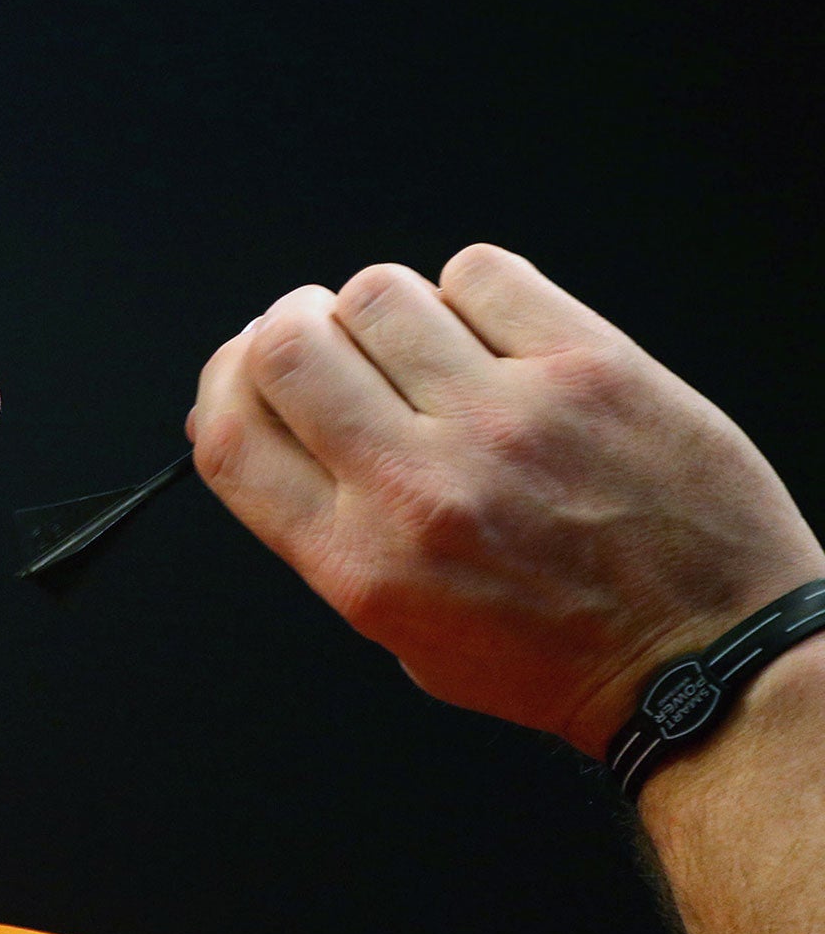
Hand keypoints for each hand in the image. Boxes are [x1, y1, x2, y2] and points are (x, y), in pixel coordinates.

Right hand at [190, 244, 824, 755]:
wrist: (713, 660)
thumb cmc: (557, 654)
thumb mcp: (401, 630)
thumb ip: (323, 525)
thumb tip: (252, 415)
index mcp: (362, 562)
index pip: (230, 435)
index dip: (220, 381)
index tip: (242, 367)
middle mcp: (420, 489)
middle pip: (285, 347)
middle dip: (288, 325)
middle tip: (325, 335)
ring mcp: (506, 421)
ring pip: (377, 293)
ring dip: (384, 308)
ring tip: (428, 345)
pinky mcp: (588, 368)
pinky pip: (481, 273)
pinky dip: (473, 291)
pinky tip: (499, 336)